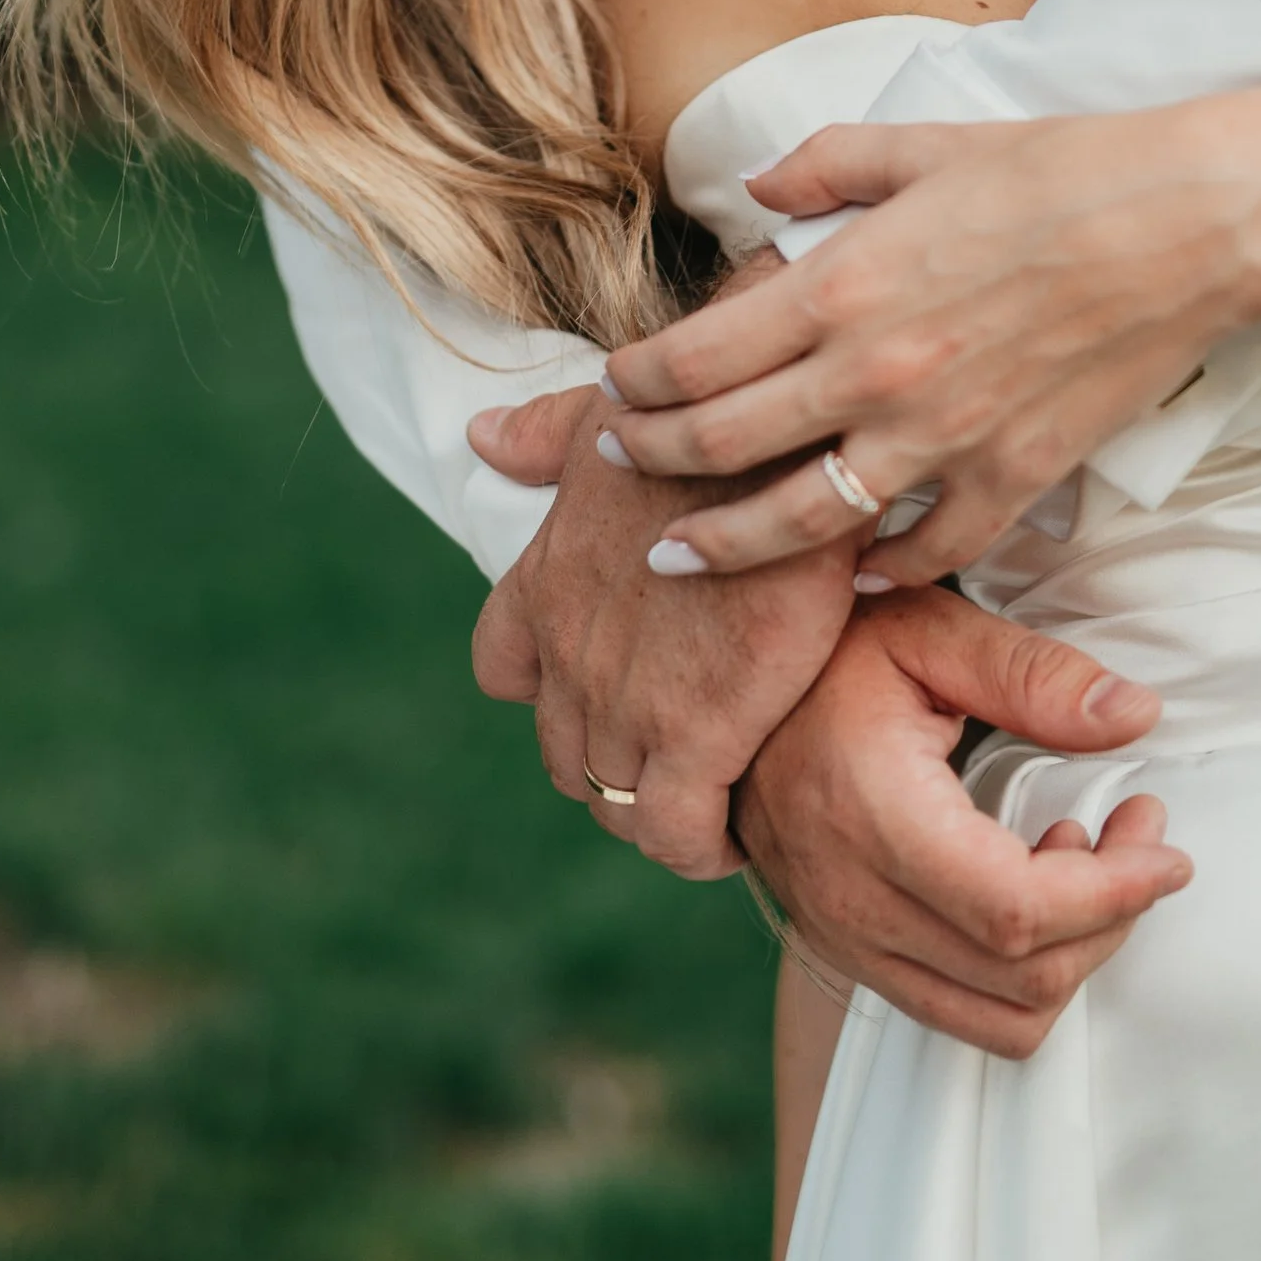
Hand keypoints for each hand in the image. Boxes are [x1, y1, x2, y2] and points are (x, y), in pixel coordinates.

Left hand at [465, 383, 860, 876]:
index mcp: (544, 583)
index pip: (500, 665)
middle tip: (674, 754)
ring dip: (653, 811)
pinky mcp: (696, 737)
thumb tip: (480, 437)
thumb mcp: (608, 414)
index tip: (600, 684)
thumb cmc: (701, 423)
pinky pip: (676, 834)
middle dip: (611, 763)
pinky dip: (698, 846)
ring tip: (708, 797)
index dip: (543, 685)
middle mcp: (569, 655)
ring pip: (615, 805)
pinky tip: (735, 828)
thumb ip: (544, 436)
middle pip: (564, 755)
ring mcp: (624, 703)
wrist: (780, 452)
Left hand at [601, 95, 1260, 578]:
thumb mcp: (920, 144)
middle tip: (619, 468)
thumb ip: (824, 166)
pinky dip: (880, 572)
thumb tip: (758, 189)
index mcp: (841, 285)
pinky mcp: (1014, 477)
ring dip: (728, 547)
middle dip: (651, 463)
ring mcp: (944, 438)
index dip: (636, 383)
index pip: (696, 357)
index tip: (614, 387)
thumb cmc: (1056, 170)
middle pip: (722, 447)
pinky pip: (929, 550)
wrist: (1186, 222)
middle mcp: (874, 374)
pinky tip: (849, 576)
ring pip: (802, 524)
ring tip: (679, 558)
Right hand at [735, 587, 1190, 1053]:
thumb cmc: (825, 649)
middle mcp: (848, 899)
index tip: (1164, 848)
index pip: (1015, 912)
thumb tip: (1135, 716)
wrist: (723, 694)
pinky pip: (956, 1011)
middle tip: (1138, 836)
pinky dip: (1017, 974)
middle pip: (1020, 980)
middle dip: (1110, 919)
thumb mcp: (927, 630)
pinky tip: (1026, 884)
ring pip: (995, 1020)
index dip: (1112, 895)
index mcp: (870, 814)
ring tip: (1082, 862)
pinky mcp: (844, 952)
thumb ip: (1032, 674)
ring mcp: (841, 937)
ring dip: (1069, 956)